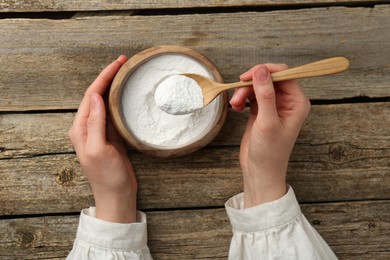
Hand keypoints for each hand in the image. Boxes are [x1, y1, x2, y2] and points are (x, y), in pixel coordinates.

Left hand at [68, 55, 137, 222]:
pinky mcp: (112, 136)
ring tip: (126, 73)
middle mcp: (87, 127)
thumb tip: (96, 97)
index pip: (91, 95)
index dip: (103, 77)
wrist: (117, 195)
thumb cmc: (107, 177)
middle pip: (97, 95)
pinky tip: (127, 94)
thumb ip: (95, 124)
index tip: (118, 63)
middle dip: (109, 77)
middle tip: (124, 62)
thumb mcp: (99, 150)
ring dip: (114, 86)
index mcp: (80, 128)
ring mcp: (100, 131)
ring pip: (106, 102)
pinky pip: (114, 112)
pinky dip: (120, 100)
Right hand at [230, 64, 310, 207]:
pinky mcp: (262, 111)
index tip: (247, 77)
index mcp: (297, 102)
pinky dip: (242, 98)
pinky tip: (236, 108)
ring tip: (235, 104)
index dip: (265, 71)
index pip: (284, 74)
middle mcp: (288, 102)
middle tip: (238, 94)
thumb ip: (265, 95)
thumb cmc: (269, 152)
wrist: (260, 172)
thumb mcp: (267, 122)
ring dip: (244, 91)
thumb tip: (261, 71)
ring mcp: (274, 106)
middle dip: (251, 83)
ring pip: (258, 86)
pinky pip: (251, 95)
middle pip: (269, 78)